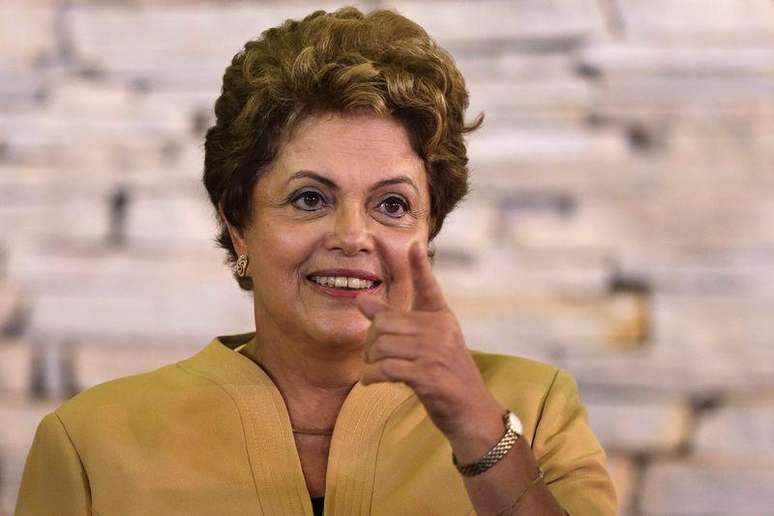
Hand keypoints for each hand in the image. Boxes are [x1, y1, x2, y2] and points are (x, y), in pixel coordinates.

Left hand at [355, 241, 503, 442]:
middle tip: (372, 357)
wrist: (471, 412)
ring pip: (382, 346)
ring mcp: (436, 352)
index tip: (414, 245)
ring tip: (373, 370)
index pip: (429, 287)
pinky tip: (371, 381)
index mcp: (442, 318)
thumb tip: (362, 300)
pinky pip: (386, 368)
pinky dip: (372, 376)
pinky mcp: (428, 375)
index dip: (420, 266)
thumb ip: (394, 322)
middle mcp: (440, 330)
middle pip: (385, 323)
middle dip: (371, 342)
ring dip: (369, 362)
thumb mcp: (423, 344)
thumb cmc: (445, 375)